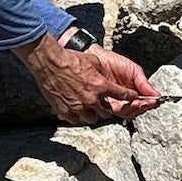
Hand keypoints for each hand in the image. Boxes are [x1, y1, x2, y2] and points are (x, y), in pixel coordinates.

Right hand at [14, 34, 160, 123]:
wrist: (50, 64)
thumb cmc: (71, 60)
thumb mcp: (93, 62)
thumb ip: (103, 73)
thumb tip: (109, 78)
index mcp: (101, 86)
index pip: (123, 95)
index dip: (129, 97)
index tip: (131, 97)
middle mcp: (92, 99)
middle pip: (108, 112)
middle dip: (108, 108)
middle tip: (104, 104)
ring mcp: (78, 107)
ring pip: (93, 119)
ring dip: (93, 114)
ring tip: (90, 108)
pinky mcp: (66, 111)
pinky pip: (77, 120)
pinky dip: (79, 116)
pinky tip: (77, 110)